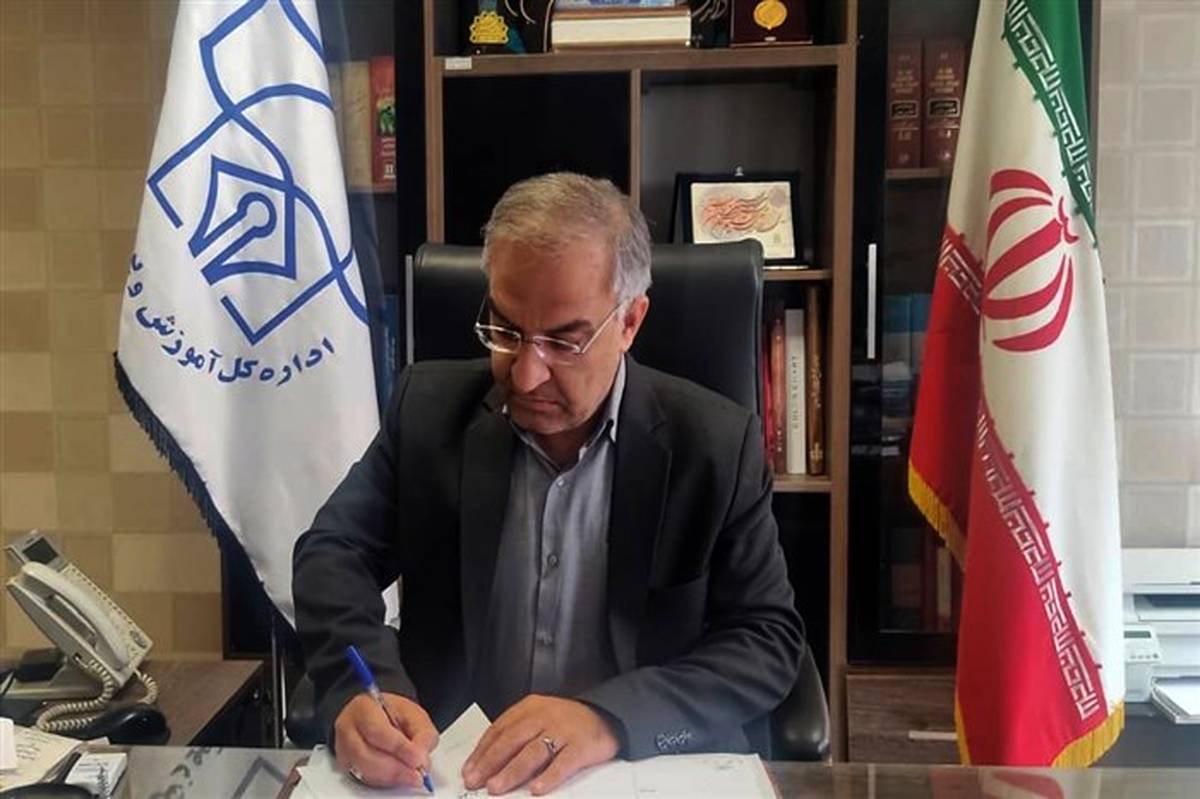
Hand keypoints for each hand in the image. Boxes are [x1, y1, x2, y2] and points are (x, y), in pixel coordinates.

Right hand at [333, 693, 437, 788]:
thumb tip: (421, 759)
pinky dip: (383, 780)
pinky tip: (398, 776)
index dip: (398, 748)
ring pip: (363, 770)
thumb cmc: (394, 713)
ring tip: (410, 776)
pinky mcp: (347, 764)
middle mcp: (348, 728)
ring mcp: (343, 748)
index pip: (377, 730)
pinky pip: (363, 777)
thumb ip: (422, 735)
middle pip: (365, 754)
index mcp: (363, 707)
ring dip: (390, 776)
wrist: (378, 716)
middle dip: (394, 768)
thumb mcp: (414, 715)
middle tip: (416, 774)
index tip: (417, 759)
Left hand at [462, 695, 619, 795]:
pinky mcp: (582, 746)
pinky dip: (549, 777)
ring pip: (533, 752)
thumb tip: (487, 763)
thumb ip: (517, 735)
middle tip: (476, 781)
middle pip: (512, 740)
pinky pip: (563, 763)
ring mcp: (564, 730)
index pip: (500, 729)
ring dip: (512, 771)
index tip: (469, 770)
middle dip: (491, 762)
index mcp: (530, 708)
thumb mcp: (539, 718)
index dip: (482, 751)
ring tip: (496, 788)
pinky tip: (536, 790)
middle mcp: (545, 716)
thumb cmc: (566, 722)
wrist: (607, 716)